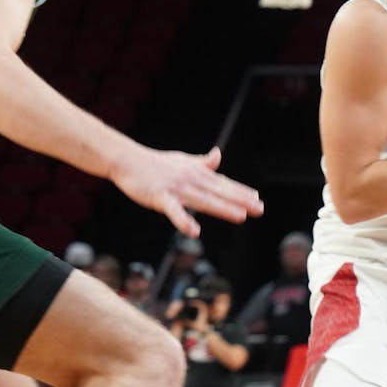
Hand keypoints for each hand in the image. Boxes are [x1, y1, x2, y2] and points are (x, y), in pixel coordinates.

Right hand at [112, 146, 263, 236]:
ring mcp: (176, 188)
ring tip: (241, 216)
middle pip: (219, 192)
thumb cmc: (155, 162)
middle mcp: (190, 180)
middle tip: (259, 208)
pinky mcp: (161, 197)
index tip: (257, 198)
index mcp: (196, 173)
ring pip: (204, 200)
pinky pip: (174, 211)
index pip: (222, 183)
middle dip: (240, 200)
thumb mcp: (182, 160)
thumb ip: (202, 162)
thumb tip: (218, 154)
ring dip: (223, 208)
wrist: (127, 160)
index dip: (240, 191)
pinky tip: (195, 231)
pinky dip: (184, 221)